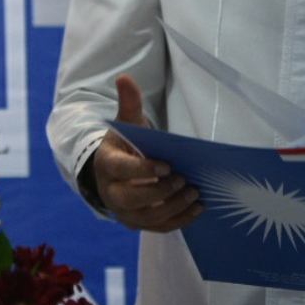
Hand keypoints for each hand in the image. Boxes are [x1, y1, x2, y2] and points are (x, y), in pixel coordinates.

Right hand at [91, 75, 201, 231]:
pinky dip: (180, 220)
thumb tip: (124, 77)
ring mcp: (124, 212)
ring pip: (148, 217)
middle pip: (133, 199)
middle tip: (183, 180)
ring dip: (174, 207)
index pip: (122, 170)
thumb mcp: (126, 124)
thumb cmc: (125, 147)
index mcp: (107, 165)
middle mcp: (111, 193)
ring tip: (194, 193)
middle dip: (160, 192)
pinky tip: (197, 208)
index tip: (167, 165)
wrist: (114, 173)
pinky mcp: (138, 223)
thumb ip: (128, 104)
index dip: (144, 170)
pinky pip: (159, 227)